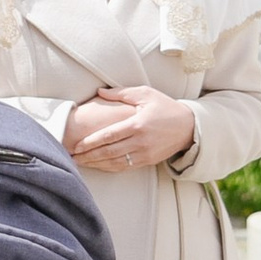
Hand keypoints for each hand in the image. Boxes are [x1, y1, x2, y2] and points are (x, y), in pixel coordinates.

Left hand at [62, 84, 198, 173]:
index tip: (77, 145)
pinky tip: (98, 166)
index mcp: (137, 124)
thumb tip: (99, 91)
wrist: (189, 127)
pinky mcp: (148, 161)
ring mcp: (144, 153)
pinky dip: (110, 168)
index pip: (109, 136)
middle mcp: (140, 142)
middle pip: (109, 152)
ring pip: (115, 162)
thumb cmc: (165, 107)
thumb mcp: (145, 94)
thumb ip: (120, 94)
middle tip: (71, 157)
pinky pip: (125, 167)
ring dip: (96, 164)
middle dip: (89, 156)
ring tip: (80, 163)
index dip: (91, 142)